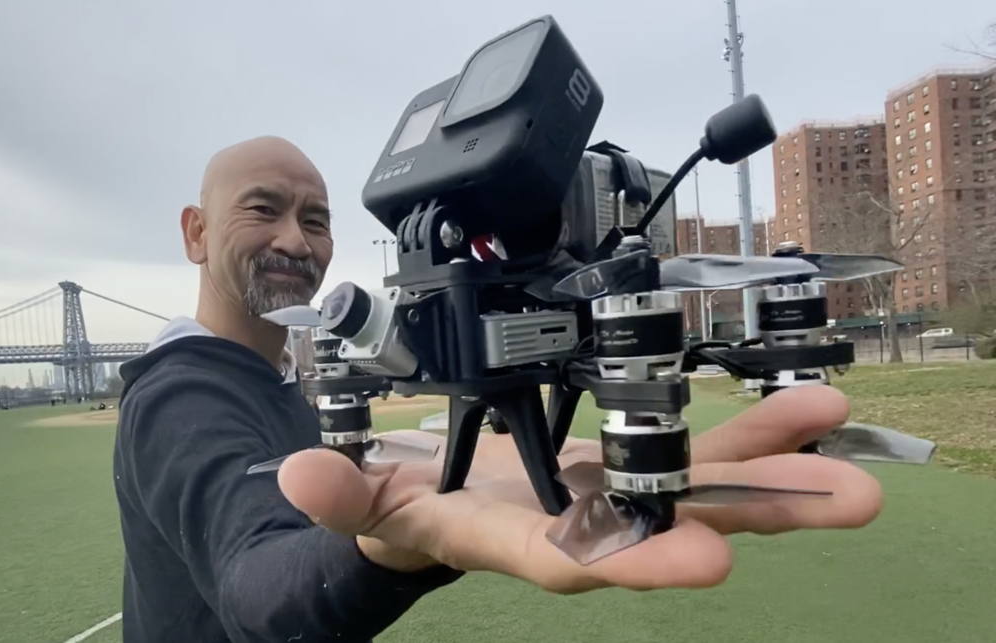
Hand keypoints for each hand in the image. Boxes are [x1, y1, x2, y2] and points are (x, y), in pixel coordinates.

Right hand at [277, 386, 881, 592]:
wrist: (437, 502)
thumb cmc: (399, 510)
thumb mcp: (362, 506)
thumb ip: (338, 497)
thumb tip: (298, 475)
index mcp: (512, 540)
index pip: (576, 558)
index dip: (635, 560)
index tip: (705, 558)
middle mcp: (577, 524)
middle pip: (671, 523)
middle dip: (757, 516)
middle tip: (848, 501)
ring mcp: (609, 493)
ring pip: (699, 486)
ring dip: (778, 471)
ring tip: (853, 456)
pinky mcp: (622, 465)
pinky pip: (691, 449)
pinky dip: (750, 432)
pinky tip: (807, 408)